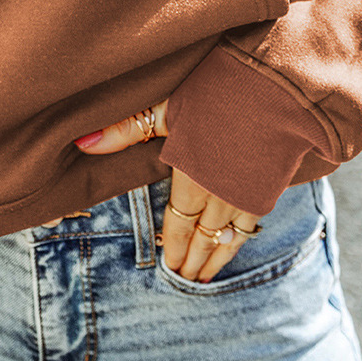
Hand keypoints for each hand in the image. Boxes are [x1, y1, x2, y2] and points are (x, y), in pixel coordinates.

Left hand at [75, 100, 261, 281]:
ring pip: (229, 236)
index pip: (178, 222)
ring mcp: (249, 190)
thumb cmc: (219, 87)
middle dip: (192, 259)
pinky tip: (240, 243)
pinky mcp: (273, 184)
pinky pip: (253, 222)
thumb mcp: (168, 103)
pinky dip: (242, 239)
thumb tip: (83, 143)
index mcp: (191, 174)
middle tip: (185, 278)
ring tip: (207, 276)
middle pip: (203, 235)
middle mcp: (220, 191)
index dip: (172, 245)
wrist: (279, 82)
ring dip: (217, 256)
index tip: (169, 266)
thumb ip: (128, 128)